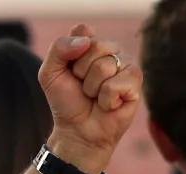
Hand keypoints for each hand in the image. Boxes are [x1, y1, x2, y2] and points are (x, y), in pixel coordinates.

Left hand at [37, 24, 142, 173]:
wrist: (77, 130)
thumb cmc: (66, 101)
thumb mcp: (49, 74)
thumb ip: (58, 49)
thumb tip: (85, 40)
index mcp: (91, 44)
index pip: (83, 31)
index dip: (70, 54)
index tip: (69, 71)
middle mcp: (111, 50)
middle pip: (95, 46)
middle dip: (81, 72)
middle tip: (82, 86)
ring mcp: (126, 65)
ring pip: (105, 65)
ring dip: (92, 88)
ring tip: (94, 96)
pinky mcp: (136, 82)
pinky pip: (117, 83)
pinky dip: (106, 99)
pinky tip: (108, 104)